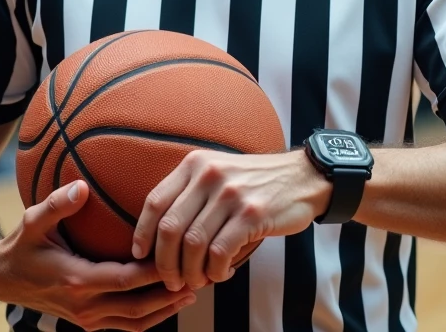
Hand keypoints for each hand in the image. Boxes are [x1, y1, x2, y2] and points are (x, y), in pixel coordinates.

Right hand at [0, 180, 195, 330]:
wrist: (2, 278)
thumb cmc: (22, 244)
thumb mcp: (33, 220)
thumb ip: (58, 204)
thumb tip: (82, 188)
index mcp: (75, 280)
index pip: (127, 280)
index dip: (156, 272)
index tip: (182, 256)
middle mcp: (83, 306)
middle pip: (138, 306)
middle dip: (170, 293)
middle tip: (200, 275)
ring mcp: (86, 319)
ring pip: (135, 323)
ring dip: (166, 310)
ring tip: (194, 290)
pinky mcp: (89, 324)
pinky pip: (126, 327)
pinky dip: (151, 318)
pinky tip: (171, 301)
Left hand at [132, 150, 331, 291]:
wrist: (303, 177)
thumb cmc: (255, 182)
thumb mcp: (218, 172)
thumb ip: (190, 194)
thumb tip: (159, 237)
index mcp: (195, 164)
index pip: (155, 202)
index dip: (143, 233)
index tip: (142, 254)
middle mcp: (209, 175)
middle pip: (170, 228)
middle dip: (165, 263)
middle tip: (172, 280)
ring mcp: (231, 194)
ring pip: (194, 244)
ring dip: (191, 272)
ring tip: (197, 281)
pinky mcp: (252, 214)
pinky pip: (220, 252)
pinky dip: (215, 271)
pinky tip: (221, 273)